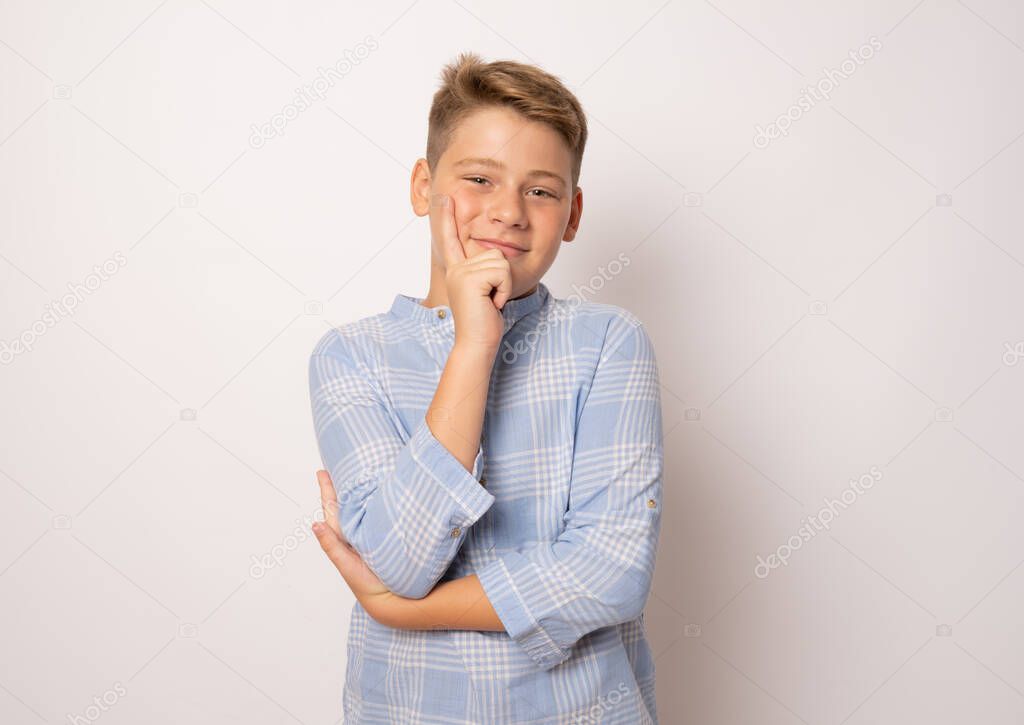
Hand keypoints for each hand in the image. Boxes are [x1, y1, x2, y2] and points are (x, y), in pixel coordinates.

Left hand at [311, 470, 399, 622]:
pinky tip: (377, 491)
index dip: (328, 490)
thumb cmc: (365, 585)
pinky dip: (375, 502)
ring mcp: (372, 531)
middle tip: (334, 464)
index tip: (322, 472)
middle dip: (340, 484)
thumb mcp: (345, 564)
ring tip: (353, 472)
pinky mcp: (387, 532)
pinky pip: (379, 513)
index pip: (334, 508)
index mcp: (345, 535)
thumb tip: (315, 524)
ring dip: (357, 490)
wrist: (392, 597)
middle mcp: (358, 531)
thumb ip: (331, 545)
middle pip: (346, 502)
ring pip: (362, 506)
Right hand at [431, 193, 511, 349]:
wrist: (477, 343)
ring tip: (491, 301)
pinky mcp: (470, 279)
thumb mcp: (486, 291)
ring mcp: (461, 273)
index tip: (445, 198)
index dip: (448, 218)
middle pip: (495, 252)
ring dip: (504, 285)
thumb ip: (486, 272)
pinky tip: (492, 303)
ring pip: (501, 262)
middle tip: (491, 299)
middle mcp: (456, 269)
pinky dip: (504, 290)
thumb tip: (496, 256)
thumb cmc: (485, 321)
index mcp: (458, 270)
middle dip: (502, 278)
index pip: (452, 240)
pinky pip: (502, 272)